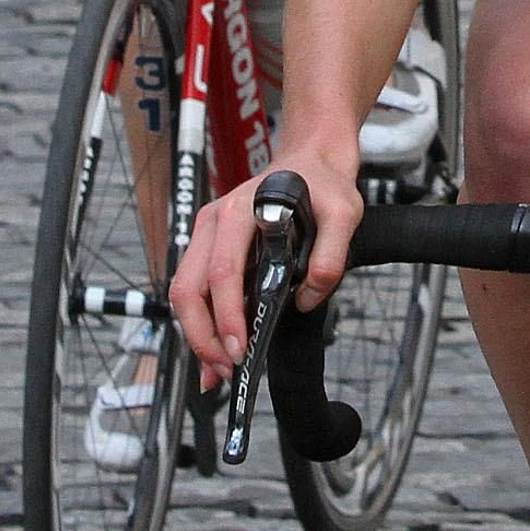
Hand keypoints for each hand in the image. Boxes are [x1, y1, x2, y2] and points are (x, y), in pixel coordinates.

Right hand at [170, 150, 363, 389]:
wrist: (312, 159)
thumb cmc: (323, 183)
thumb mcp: (344, 214)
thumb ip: (330, 257)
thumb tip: (305, 299)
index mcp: (239, 210)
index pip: (222, 272)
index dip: (227, 316)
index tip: (240, 350)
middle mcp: (214, 221)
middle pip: (189, 288)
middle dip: (203, 336)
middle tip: (227, 370)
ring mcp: (207, 234)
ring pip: (185, 293)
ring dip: (197, 336)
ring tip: (217, 371)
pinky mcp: (210, 247)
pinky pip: (195, 290)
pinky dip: (200, 324)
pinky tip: (212, 351)